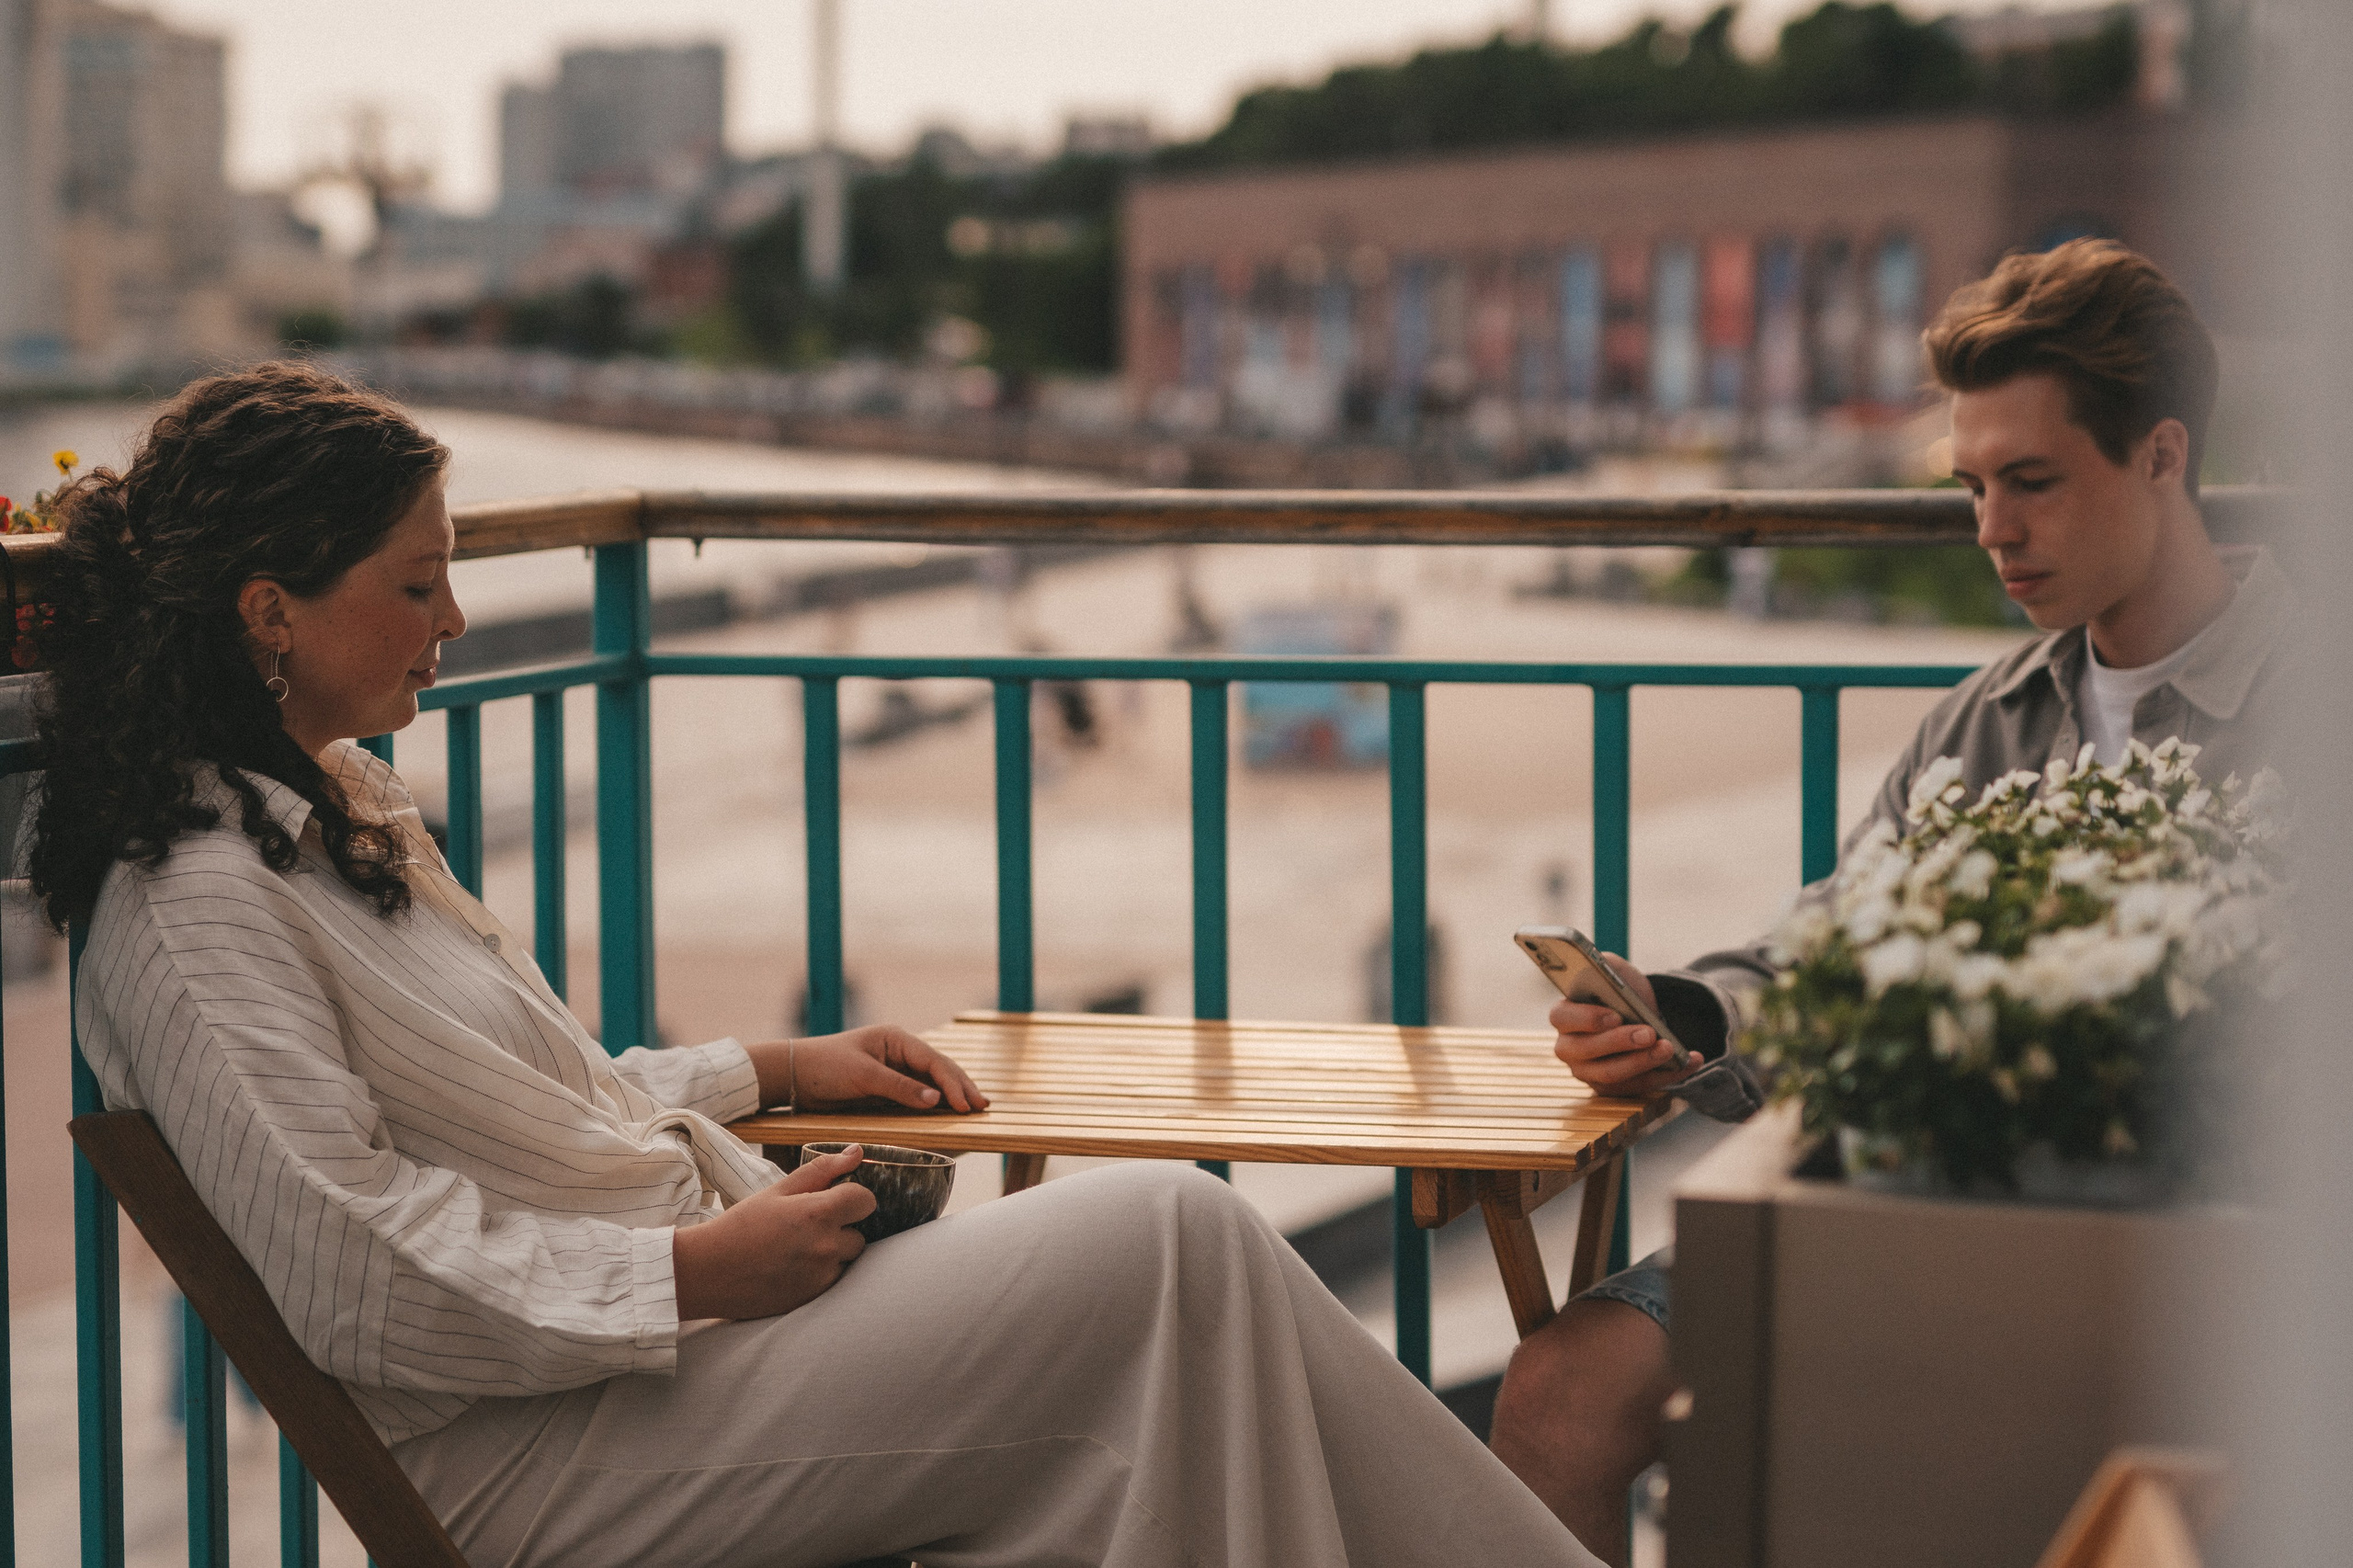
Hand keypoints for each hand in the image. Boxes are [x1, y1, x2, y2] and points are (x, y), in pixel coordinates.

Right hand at [671, 1145, 873, 1320]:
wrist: (708, 1272)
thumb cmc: (741, 1226)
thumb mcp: (777, 1191)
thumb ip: (821, 1170)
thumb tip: (857, 1152)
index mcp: (818, 1214)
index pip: (865, 1200)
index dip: (852, 1197)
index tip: (834, 1200)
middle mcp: (826, 1246)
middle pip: (860, 1233)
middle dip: (842, 1227)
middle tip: (808, 1227)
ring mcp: (821, 1276)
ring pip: (847, 1259)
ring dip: (834, 1252)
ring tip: (798, 1249)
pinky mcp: (813, 1298)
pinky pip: (833, 1280)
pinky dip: (821, 1273)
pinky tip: (793, 1267)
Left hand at [747, 1025, 989, 1113]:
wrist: (793, 1076)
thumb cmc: (825, 1068)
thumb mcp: (862, 1076)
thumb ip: (899, 1087)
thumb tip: (936, 1100)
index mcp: (896, 1039)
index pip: (933, 1061)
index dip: (953, 1083)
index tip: (967, 1104)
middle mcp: (899, 1052)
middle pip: (939, 1069)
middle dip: (961, 1087)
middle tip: (983, 1107)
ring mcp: (895, 1069)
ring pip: (931, 1082)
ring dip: (953, 1095)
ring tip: (975, 1108)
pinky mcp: (886, 1087)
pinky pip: (917, 1095)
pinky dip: (935, 1104)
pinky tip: (948, 1112)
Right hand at [1549, 953, 1701, 1097]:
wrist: (1638, 1012)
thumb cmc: (1618, 990)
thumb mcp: (1612, 969)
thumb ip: (1603, 965)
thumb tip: (1603, 970)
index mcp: (1564, 1016)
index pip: (1562, 1019)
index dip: (1587, 1019)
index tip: (1615, 1015)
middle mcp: (1569, 1048)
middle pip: (1588, 1052)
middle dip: (1621, 1043)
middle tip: (1650, 1033)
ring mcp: (1589, 1071)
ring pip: (1612, 1075)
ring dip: (1644, 1062)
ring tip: (1669, 1048)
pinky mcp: (1614, 1087)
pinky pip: (1639, 1086)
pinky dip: (1668, 1075)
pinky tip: (1690, 1060)